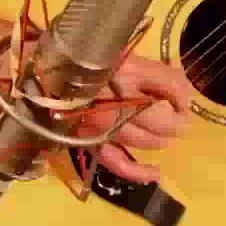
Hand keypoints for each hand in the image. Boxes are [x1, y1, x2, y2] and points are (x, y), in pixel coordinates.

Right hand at [72, 55, 193, 184]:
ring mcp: (102, 125)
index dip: (182, 94)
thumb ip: (155, 71)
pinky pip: (117, 162)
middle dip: (175, 120)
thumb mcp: (123, 53)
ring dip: (161, 137)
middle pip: (162, 119)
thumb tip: (184, 90)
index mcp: (126, 72)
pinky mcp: (89, 141)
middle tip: (176, 115)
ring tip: (164, 132)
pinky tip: (155, 173)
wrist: (41, 72)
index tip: (180, 95)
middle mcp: (116, 101)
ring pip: (145, 140)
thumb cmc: (84, 56)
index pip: (171, 87)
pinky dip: (138, 171)